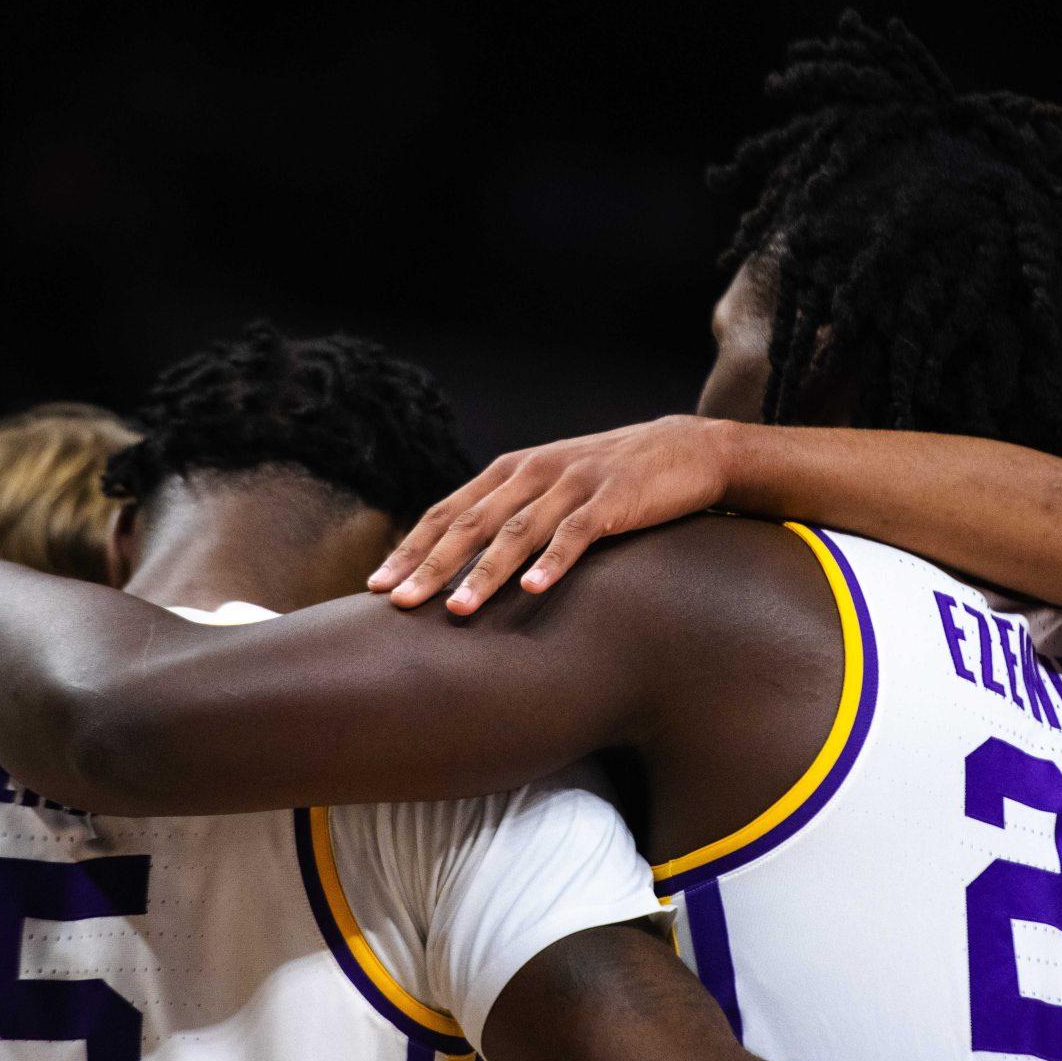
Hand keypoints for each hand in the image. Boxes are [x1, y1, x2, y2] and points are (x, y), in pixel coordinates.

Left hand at [369, 416, 742, 613]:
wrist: (684, 450)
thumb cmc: (609, 479)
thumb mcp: (550, 487)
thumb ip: (508, 512)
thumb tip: (456, 561)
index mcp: (510, 471)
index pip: (447, 511)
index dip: (411, 548)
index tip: (377, 585)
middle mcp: (533, 473)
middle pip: (470, 523)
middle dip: (430, 566)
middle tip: (397, 603)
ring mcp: (572, 484)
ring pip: (516, 532)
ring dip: (483, 573)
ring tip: (456, 610)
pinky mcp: (612, 499)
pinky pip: (576, 534)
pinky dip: (554, 562)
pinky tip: (534, 589)